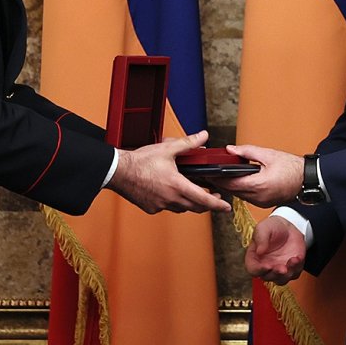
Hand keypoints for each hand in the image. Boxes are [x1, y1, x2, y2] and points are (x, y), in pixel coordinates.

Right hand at [107, 130, 230, 213]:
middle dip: (207, 204)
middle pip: (195, 207)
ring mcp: (160, 205)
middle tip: (214, 198)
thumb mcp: (167, 148)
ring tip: (194, 194)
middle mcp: (170, 199)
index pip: (204, 200)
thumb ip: (188, 143)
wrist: (118, 172)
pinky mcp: (151, 208)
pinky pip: (167, 208)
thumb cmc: (140, 161)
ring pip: (182, 208)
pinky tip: (171, 193)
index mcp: (177, 185)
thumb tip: (203, 136)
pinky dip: (173, 202)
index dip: (218, 205)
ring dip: (190, 203)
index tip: (226, 207)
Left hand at [218, 145, 303, 207]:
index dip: (218, 178)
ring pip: (238, 195)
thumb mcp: (268, 154)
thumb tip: (230, 150)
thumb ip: (247, 151)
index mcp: (259, 185)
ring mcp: (261, 202)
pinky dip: (239, 190)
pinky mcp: (263, 204)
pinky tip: (236, 182)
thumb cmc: (291, 167)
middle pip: (232, 191)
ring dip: (229, 187)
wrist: (306, 180)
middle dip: (220, 182)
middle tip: (210, 173)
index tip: (208, 172)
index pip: (231, 183)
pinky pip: (246, 197)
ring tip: (220, 176)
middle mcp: (258, 197)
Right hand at [245, 216, 304, 284]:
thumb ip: (260, 238)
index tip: (267, 266)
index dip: (259, 270)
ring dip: (286, 274)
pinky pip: (294, 273)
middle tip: (282, 268)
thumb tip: (259, 251)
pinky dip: (296, 268)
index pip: (253, 269)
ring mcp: (278, 269)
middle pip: (267, 277)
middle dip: (275, 274)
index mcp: (254, 258)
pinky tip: (297, 257)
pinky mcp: (291, 269)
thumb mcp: (263, 228)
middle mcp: (265, 266)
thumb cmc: (272, 227)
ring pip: (281, 280)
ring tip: (292, 261)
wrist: (288, 227)